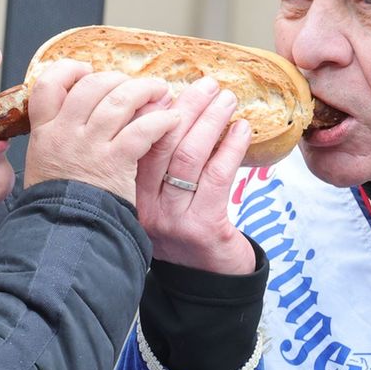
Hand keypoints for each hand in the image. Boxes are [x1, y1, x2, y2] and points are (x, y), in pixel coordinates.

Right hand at [22, 61, 178, 204]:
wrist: (65, 233)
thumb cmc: (58, 205)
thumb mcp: (43, 166)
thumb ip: (55, 139)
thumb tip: (73, 117)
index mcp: (45, 132)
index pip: (49, 84)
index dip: (69, 70)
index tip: (86, 70)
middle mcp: (65, 132)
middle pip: (92, 85)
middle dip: (118, 78)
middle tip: (134, 84)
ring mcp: (90, 146)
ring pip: (120, 100)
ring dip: (145, 90)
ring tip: (160, 91)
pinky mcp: (116, 162)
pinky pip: (142, 129)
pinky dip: (161, 120)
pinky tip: (172, 120)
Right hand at [135, 77, 256, 274]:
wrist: (206, 285)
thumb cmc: (186, 232)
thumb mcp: (162, 200)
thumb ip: (159, 164)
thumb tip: (172, 107)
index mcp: (128, 195)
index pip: (134, 143)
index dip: (150, 110)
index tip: (168, 85)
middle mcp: (145, 207)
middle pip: (161, 143)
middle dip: (186, 107)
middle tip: (207, 84)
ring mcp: (172, 219)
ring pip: (189, 156)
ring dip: (211, 121)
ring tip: (227, 100)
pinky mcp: (203, 227)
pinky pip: (216, 176)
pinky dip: (231, 147)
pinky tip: (242, 130)